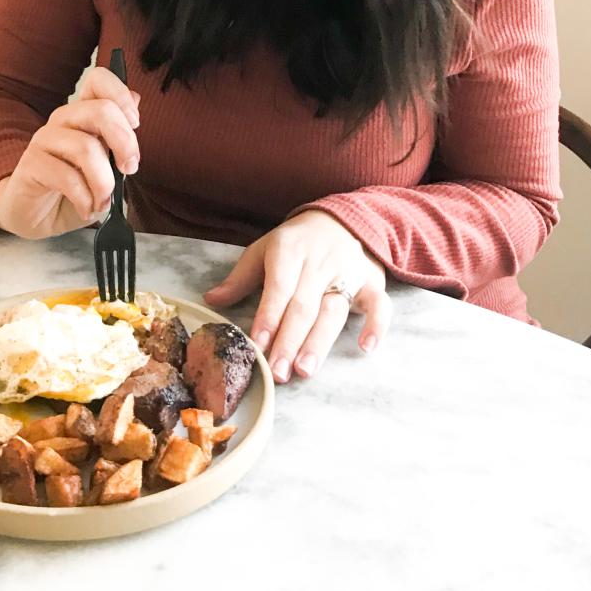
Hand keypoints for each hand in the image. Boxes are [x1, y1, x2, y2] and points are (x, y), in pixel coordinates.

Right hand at [0, 67, 139, 238]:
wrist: (38, 216)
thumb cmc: (76, 187)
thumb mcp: (106, 164)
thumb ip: (119, 134)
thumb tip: (135, 99)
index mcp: (84, 112)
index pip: (99, 79)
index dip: (121, 94)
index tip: (135, 123)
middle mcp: (63, 119)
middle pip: (100, 110)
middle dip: (125, 143)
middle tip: (129, 169)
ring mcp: (44, 140)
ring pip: (86, 148)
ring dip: (104, 183)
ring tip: (104, 202)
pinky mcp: (31, 165)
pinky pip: (67, 177)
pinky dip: (86, 199)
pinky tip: (87, 209)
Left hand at [204, 209, 389, 382]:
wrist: (341, 219)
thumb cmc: (296, 242)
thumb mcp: (265, 249)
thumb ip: (241, 278)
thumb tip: (211, 301)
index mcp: (289, 250)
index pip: (278, 287)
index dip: (268, 317)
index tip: (258, 345)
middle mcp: (319, 262)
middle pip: (304, 305)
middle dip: (289, 340)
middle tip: (278, 372)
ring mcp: (347, 272)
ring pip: (334, 309)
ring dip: (320, 341)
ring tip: (305, 369)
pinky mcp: (371, 281)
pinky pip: (379, 303)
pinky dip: (377, 324)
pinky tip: (367, 347)